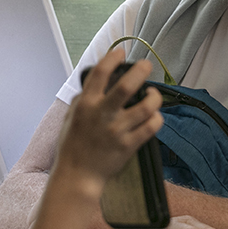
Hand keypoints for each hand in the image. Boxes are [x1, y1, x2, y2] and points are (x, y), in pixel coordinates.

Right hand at [51, 49, 162, 201]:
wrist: (78, 175)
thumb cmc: (72, 145)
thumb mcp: (70, 117)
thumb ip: (82, 99)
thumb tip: (94, 83)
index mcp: (86, 105)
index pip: (99, 74)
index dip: (112, 58)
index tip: (120, 53)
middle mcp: (103, 115)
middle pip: (126, 86)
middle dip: (140, 71)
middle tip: (146, 66)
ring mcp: (117, 130)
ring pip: (146, 107)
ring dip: (154, 97)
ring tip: (153, 94)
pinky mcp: (129, 145)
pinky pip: (152, 127)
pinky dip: (157, 118)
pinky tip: (154, 115)